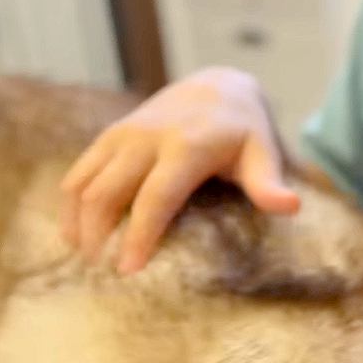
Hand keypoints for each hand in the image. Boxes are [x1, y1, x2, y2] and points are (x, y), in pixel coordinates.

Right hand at [60, 66, 299, 273]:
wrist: (217, 87)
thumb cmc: (245, 131)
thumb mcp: (264, 153)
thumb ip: (269, 183)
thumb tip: (290, 207)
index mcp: (186, 146)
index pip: (155, 197)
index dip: (139, 235)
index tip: (128, 270)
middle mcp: (146, 138)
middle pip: (108, 193)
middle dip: (100, 236)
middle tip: (103, 276)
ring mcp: (122, 135)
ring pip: (84, 183)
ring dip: (80, 224)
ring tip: (87, 261)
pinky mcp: (108, 136)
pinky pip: (78, 173)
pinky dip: (72, 206)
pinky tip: (76, 236)